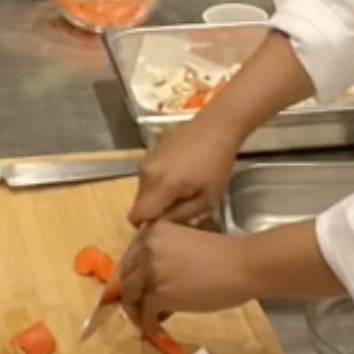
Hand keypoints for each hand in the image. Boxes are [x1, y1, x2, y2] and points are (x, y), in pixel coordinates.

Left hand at [116, 222, 257, 335]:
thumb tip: (153, 286)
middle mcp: (147, 248)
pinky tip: (156, 331)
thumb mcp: (187, 246)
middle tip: (140, 310)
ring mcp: (151, 271)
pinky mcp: (159, 294)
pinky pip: (145, 313)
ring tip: (146, 323)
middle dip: (132, 296)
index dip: (134, 277)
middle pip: (126, 277)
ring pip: (131, 297)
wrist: (243, 266)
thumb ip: (165, 259)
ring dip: (136, 313)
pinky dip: (148, 325)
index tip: (139, 290)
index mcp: (154, 232)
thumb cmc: (224, 256)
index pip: (131, 258)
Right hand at [127, 111, 241, 228]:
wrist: (216, 126)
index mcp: (160, 185)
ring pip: (143, 190)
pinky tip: (179, 175)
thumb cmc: (217, 164)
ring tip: (181, 190)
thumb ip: (182, 216)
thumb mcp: (208, 198)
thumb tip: (163, 226)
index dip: (146, 226)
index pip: (136, 216)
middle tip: (178, 208)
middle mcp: (146, 173)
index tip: (164, 226)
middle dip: (154, 211)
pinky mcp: (149, 152)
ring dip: (156, 196)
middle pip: (140, 204)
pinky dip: (158, 182)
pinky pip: (147, 176)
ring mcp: (146, 160)